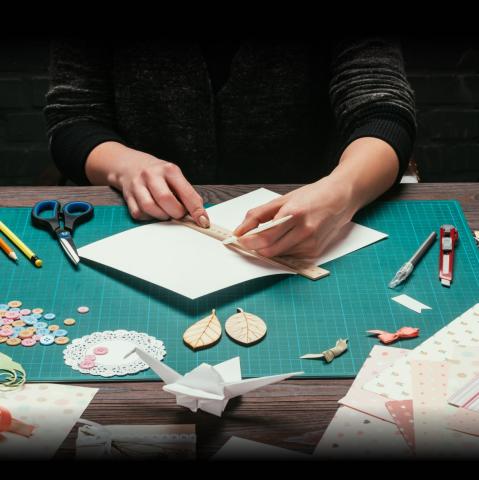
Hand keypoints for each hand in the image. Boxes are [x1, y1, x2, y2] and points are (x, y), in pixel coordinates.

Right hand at [87, 143, 209, 226]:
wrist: (129, 164)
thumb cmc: (157, 173)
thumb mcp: (174, 176)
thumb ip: (187, 194)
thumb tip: (200, 215)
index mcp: (169, 170)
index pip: (185, 192)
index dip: (196, 209)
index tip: (203, 221)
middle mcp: (152, 175)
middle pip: (166, 199)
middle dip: (176, 212)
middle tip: (179, 214)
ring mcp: (138, 185)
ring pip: (150, 208)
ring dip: (161, 216)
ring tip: (166, 212)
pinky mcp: (128, 196)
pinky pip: (139, 213)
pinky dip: (148, 217)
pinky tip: (153, 212)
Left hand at [233, 176, 357, 258]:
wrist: (341, 198)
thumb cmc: (312, 196)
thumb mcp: (282, 199)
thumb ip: (258, 215)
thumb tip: (240, 231)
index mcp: (294, 214)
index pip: (265, 236)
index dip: (248, 241)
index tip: (240, 240)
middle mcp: (304, 230)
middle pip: (270, 250)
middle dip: (256, 247)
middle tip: (251, 239)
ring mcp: (311, 243)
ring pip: (278, 254)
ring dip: (271, 247)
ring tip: (279, 231)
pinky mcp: (315, 251)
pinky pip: (290, 256)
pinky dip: (284, 249)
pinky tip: (291, 236)